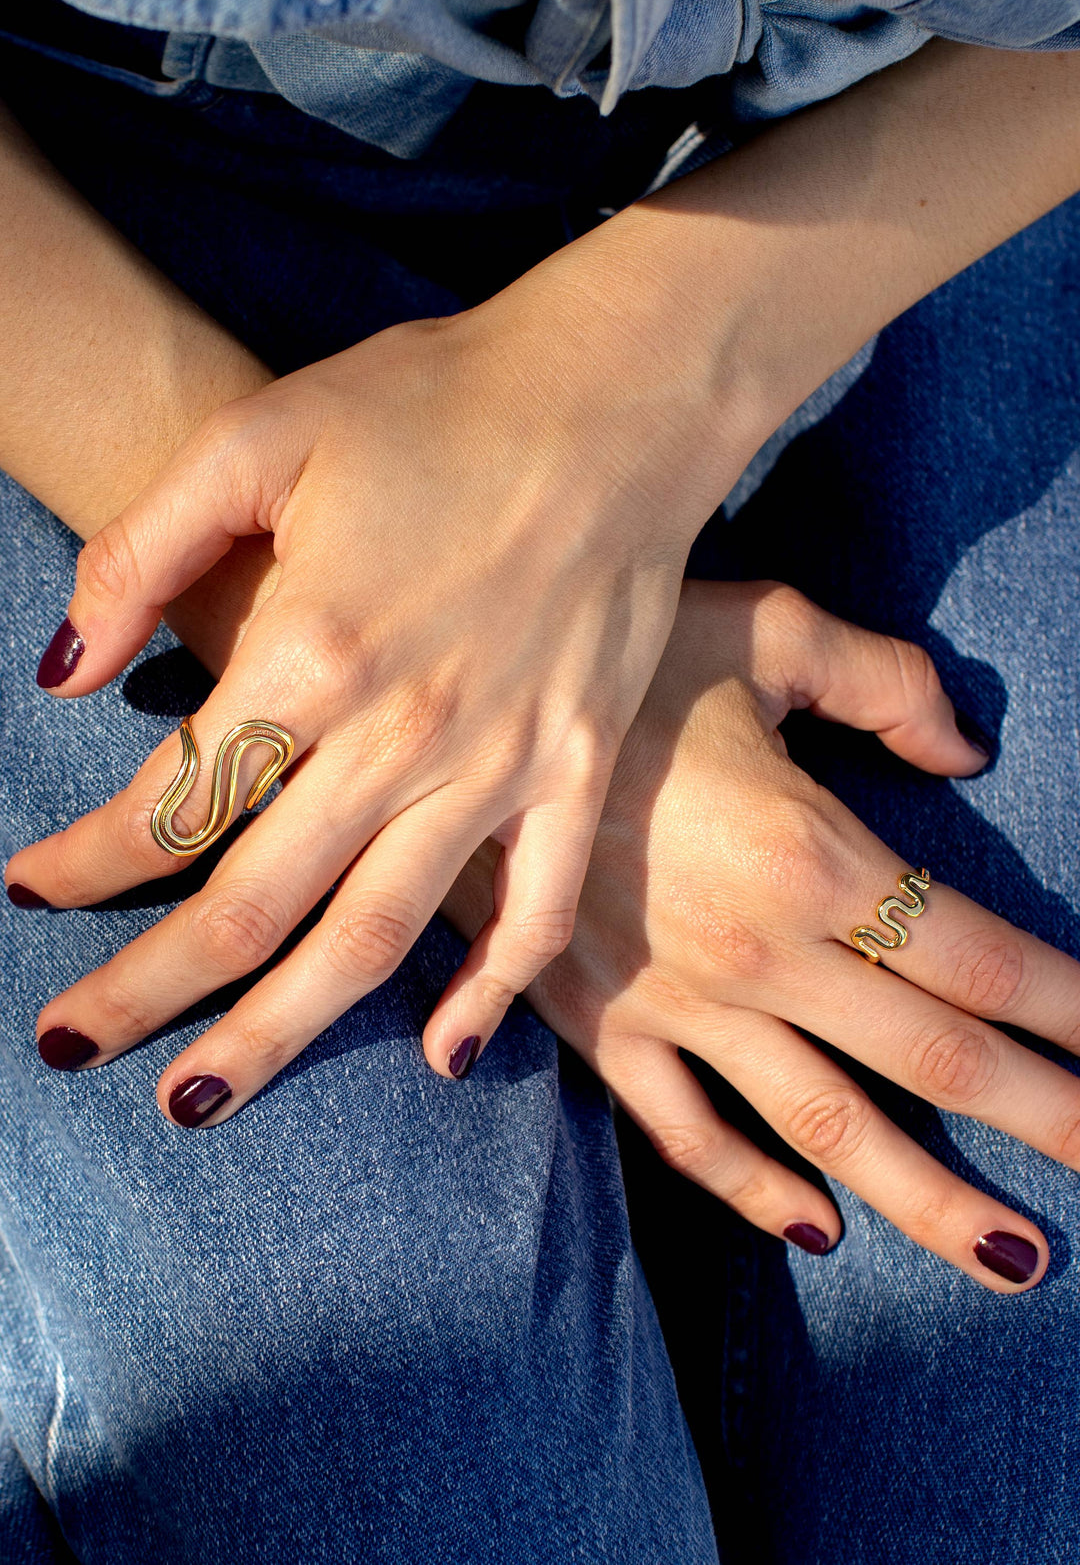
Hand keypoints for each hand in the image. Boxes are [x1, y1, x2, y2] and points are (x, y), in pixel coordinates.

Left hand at [7, 267, 745, 1120]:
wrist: (612, 397)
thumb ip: (140, 556)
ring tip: (201, 1101)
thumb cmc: (432, 403)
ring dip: (279, 1031)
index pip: (171, 804)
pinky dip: (492, 993)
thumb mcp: (257, 437)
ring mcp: (499, 765)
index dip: (82, 863)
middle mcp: (401, 734)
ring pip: (372, 936)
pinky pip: (534, 911)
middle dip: (145, 990)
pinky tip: (441, 1056)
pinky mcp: (577, 772)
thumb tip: (56, 670)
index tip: (27, 894)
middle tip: (70, 1047)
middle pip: (249, 903)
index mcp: (312, 651)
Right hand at [446, 582, 1079, 1291]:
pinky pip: (685, 1132)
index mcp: (813, 853)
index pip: (980, 958)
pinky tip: (816, 1228)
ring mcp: (676, 1002)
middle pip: (934, 1059)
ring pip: (825, 1125)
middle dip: (1044, 1119)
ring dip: (927, 1198)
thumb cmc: (616, 654)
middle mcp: (759, 950)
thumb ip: (888, 683)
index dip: (1068, 1011)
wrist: (446, 712)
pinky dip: (752, 1187)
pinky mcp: (601, 1027)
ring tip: (1016, 1257)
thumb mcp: (766, 630)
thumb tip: (968, 752)